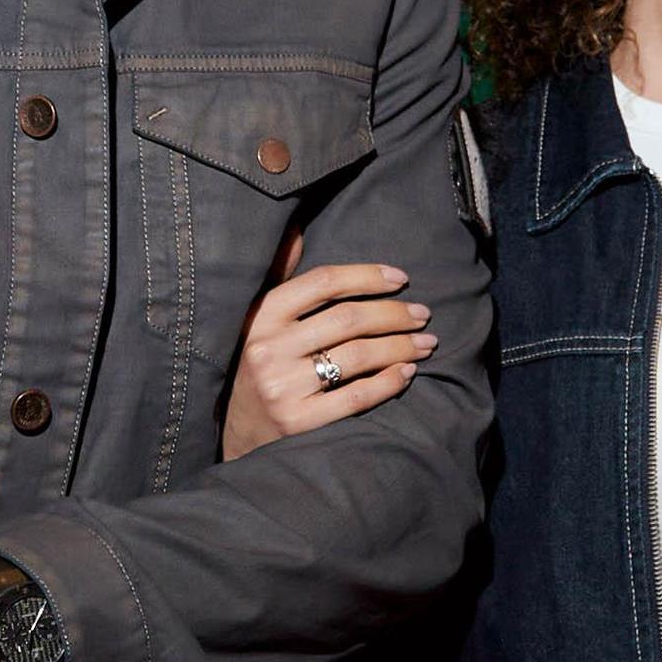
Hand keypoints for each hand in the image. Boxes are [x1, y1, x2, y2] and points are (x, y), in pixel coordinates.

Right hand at [223, 245, 435, 458]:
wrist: (236, 431)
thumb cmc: (257, 366)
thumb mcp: (257, 319)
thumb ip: (279, 277)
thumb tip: (296, 230)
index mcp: (262, 315)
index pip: (324, 282)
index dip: (368, 276)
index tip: (401, 278)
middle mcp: (269, 348)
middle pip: (349, 319)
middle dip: (395, 314)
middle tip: (423, 315)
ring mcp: (283, 387)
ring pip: (357, 356)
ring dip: (400, 347)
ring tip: (425, 344)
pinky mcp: (298, 421)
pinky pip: (356, 396)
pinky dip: (388, 382)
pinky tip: (407, 373)